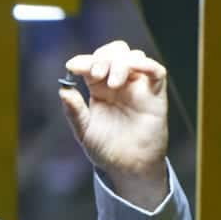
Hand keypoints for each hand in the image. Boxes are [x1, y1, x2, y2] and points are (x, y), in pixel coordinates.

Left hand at [61, 40, 170, 207]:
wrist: (127, 167)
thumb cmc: (106, 149)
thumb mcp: (83, 131)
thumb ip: (74, 110)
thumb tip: (63, 89)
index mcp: (99, 88)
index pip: (93, 64)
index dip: (83, 61)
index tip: (72, 66)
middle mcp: (119, 83)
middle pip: (114, 52)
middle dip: (103, 57)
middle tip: (95, 74)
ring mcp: (138, 87)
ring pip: (134, 57)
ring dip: (121, 63)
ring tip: (112, 83)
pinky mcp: (155, 95)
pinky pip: (157, 71)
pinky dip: (147, 64)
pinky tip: (134, 69)